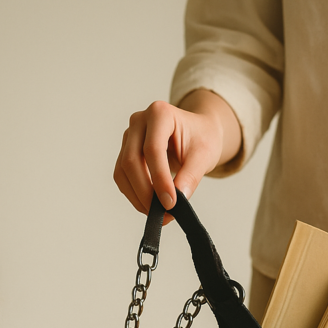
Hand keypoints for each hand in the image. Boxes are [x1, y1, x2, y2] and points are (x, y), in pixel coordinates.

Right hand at [113, 90, 240, 218]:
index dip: (160, 179)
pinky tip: (149, 205)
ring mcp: (129, 137)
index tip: (171, 203)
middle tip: (163, 213)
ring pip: (123, 172)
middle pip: (132, 161)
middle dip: (146, 192)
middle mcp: (139, 122)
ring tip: (158, 213)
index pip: (153, 150)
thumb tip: (178, 202)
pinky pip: (122, 177)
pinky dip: (134, 195)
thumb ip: (191, 177)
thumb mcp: (204, 155)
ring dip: (137, 197)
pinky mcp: (124, 152)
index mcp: (160, 113)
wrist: (197, 132)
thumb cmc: (201, 138)